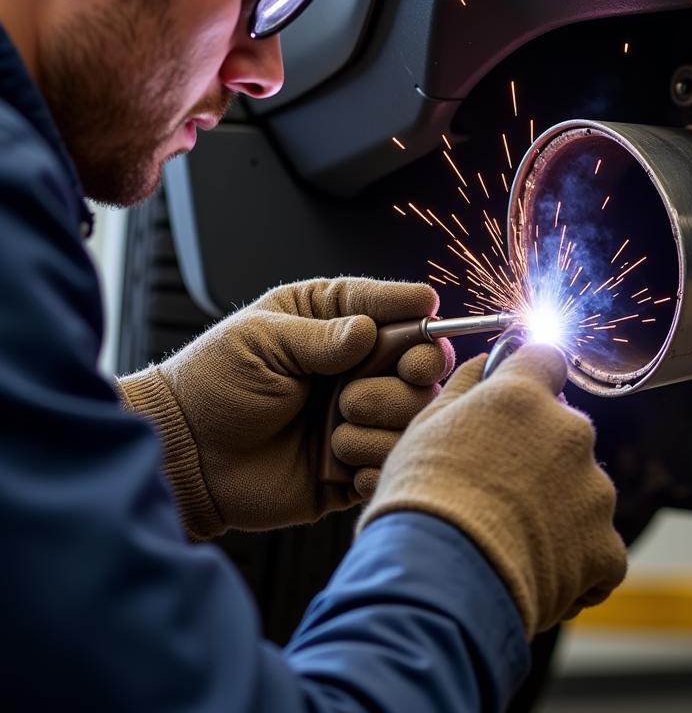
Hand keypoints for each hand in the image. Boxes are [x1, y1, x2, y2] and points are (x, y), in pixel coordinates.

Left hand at [116, 277, 451, 538]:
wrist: (184, 457)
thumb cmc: (211, 384)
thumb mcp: (260, 342)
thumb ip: (319, 337)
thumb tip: (370, 332)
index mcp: (329, 322)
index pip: (389, 306)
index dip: (413, 307)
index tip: (428, 309)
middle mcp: (352, 368)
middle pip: (421, 359)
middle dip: (419, 364)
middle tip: (408, 371)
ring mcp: (357, 417)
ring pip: (414, 412)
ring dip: (385, 416)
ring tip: (339, 425)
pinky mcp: (352, 466)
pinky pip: (390, 464)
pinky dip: (376, 461)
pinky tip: (343, 460)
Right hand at [358, 344, 627, 637]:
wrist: (436, 584)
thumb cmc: (420, 501)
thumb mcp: (425, 427)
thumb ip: (464, 388)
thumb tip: (483, 365)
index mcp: (524, 395)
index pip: (547, 358)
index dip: (532, 378)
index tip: (518, 398)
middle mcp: (569, 432)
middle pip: (565, 431)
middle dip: (540, 455)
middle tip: (496, 491)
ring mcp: (594, 491)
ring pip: (582, 490)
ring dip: (556, 509)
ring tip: (508, 541)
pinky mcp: (606, 548)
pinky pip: (598, 549)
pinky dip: (574, 562)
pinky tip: (534, 574)